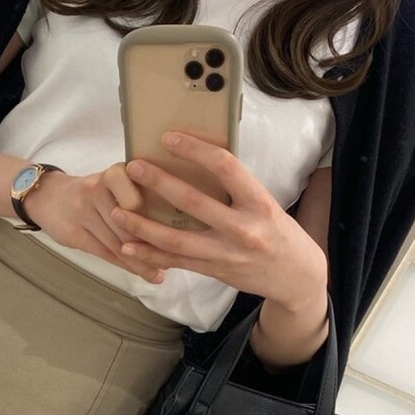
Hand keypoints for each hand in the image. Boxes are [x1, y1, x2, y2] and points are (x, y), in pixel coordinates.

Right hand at [22, 163, 166, 282]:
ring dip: (140, 261)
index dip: (154, 217)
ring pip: (118, 242)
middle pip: (129, 224)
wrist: (48, 196)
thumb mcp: (115, 183)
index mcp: (113, 173)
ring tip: (159, 273)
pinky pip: (104, 252)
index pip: (136, 196)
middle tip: (173, 260)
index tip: (174, 231)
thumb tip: (176, 224)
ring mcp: (82, 211)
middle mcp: (96, 189)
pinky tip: (142, 273)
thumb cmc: (92, 192)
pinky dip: (125, 265)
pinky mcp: (73, 233)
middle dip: (152, 245)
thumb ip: (139, 195)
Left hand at [114, 131, 327, 310]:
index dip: (195, 150)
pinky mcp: (214, 271)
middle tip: (133, 167)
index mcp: (259, 202)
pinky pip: (176, 262)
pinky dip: (150, 254)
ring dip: (143, 225)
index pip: (225, 167)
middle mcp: (243, 228)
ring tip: (118, 212)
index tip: (169, 138)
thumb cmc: (279, 233)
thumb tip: (198, 162)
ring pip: (177, 239)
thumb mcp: (266, 204)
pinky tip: (127, 247)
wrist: (296, 277)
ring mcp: (227, 253)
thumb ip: (236, 190)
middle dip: (159, 183)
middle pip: (193, 202)